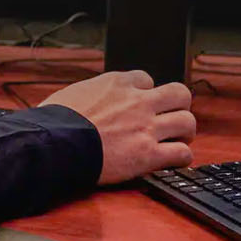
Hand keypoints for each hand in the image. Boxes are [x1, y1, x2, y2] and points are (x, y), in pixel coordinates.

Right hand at [39, 70, 194, 183]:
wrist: (53, 144)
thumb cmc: (54, 121)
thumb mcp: (71, 94)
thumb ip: (92, 94)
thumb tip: (89, 100)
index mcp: (115, 84)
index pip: (146, 79)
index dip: (145, 92)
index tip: (140, 103)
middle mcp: (136, 102)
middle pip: (179, 94)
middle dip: (178, 106)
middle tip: (170, 118)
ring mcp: (145, 128)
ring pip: (187, 122)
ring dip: (184, 132)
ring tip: (175, 140)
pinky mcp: (148, 154)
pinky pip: (182, 153)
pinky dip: (180, 157)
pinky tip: (172, 160)